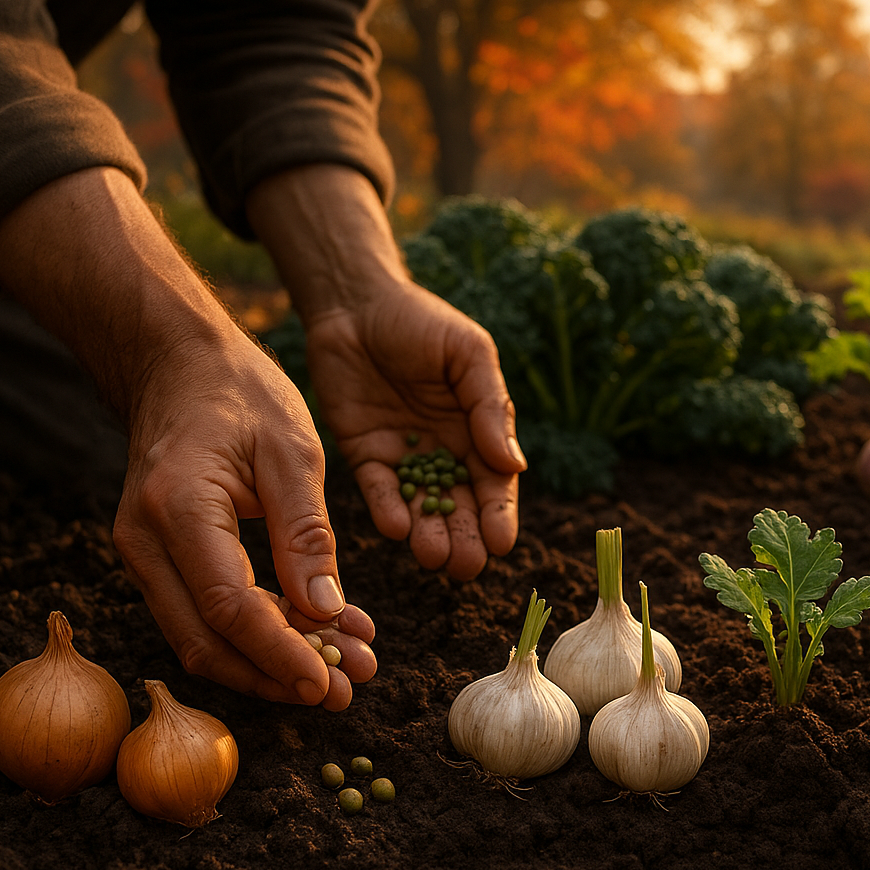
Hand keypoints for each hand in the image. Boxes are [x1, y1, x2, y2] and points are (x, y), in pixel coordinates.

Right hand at [0, 168, 376, 707]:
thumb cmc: (239, 395)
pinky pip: (204, 614)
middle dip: (277, 676)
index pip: (229, 606)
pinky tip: (321, 633)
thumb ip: (308, 534)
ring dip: (272, 663)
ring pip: (202, 638)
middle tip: (346, 692)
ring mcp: (143, 554)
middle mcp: (144, 541)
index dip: (280, 653)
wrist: (179, 366)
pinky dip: (260, 633)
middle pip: (206, 641)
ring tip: (347, 670)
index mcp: (178, 508)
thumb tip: (328, 613)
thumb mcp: (292, 452)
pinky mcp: (159, 558)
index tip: (329, 682)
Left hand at [303, 278, 526, 579]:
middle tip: (467, 567)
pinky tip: (396, 528)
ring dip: (429, 534)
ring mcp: (405, 457)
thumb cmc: (422, 321)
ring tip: (434, 557)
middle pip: (461, 506)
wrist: (355, 303)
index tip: (503, 543)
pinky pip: (379, 489)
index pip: (495, 483)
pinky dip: (388, 510)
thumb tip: (513, 464)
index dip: (500, 514)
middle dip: (466, 538)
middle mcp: (446, 452)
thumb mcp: (468, 354)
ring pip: (422, 507)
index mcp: (479, 431)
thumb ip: (489, 406)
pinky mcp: (365, 454)